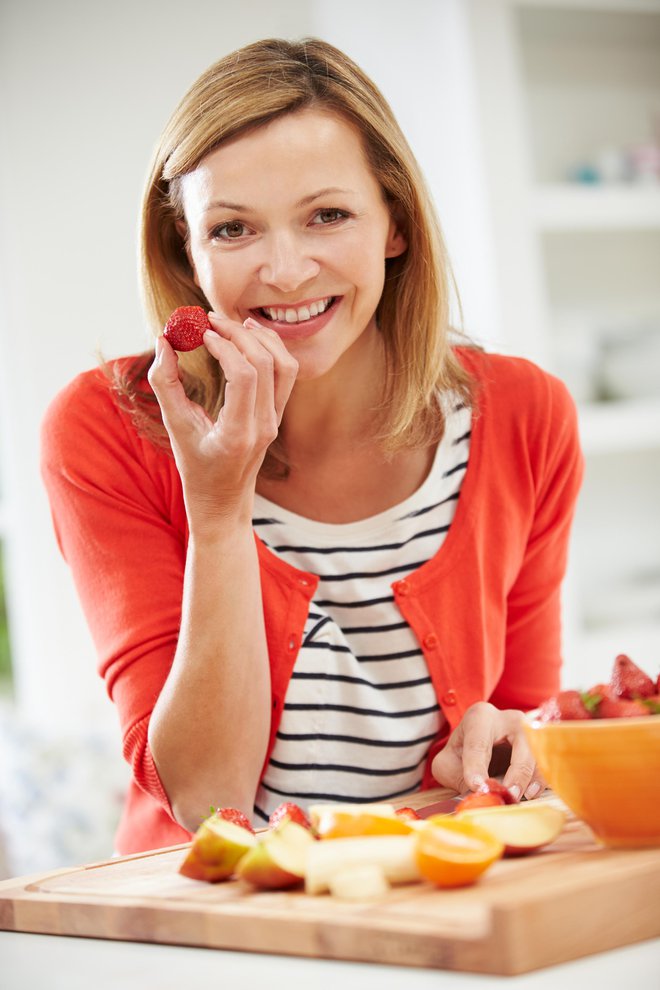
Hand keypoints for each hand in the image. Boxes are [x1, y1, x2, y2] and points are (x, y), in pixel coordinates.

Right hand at [148, 312, 297, 526]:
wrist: (224, 498)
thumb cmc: (195, 465)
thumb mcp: (174, 426)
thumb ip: (165, 382)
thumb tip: (164, 340)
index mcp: (238, 433)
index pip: (245, 376)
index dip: (225, 346)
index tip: (201, 331)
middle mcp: (264, 426)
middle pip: (266, 364)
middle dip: (238, 334)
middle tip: (211, 319)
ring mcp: (276, 420)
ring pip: (285, 365)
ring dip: (261, 337)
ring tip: (233, 322)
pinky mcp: (279, 413)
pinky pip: (286, 373)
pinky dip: (270, 349)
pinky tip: (248, 337)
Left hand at [430, 702, 544, 800]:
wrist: (479, 744)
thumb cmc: (463, 752)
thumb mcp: (448, 763)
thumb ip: (456, 777)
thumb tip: (478, 793)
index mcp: (480, 717)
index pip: (479, 743)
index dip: (477, 767)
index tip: (478, 787)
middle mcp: (509, 718)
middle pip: (521, 740)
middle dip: (517, 771)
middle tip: (509, 795)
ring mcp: (530, 729)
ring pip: (539, 750)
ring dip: (533, 777)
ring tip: (521, 797)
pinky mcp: (541, 744)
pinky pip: (549, 760)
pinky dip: (543, 779)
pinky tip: (532, 793)